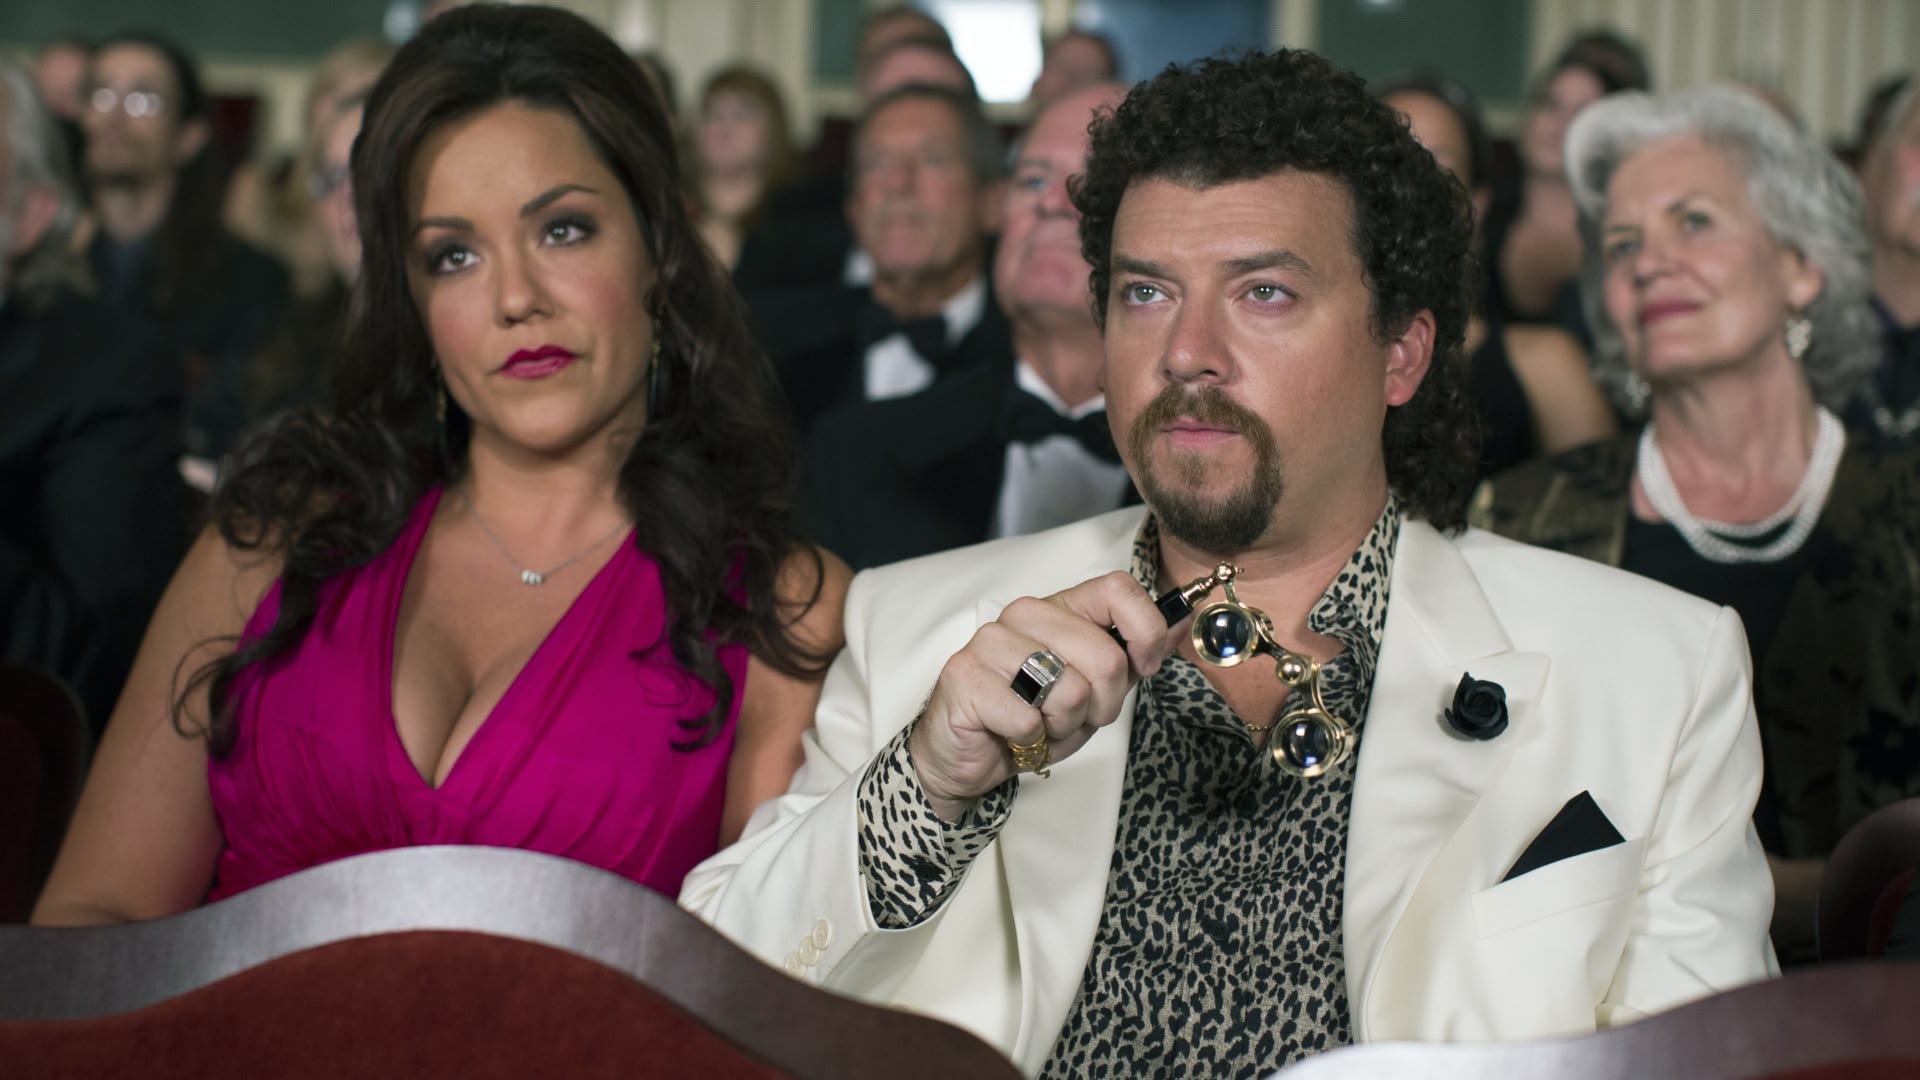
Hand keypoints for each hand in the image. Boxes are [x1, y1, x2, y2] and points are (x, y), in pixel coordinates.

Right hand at [909, 571, 1182, 820]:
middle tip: (1072, 716)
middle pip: (1104, 656)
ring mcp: (990, 642)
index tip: (1143, 667)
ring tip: (1040, 724)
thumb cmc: (1033, 717)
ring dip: (1064, 724)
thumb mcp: (1096, 688)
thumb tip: (1182, 620)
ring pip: (1069, 688)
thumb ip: (1135, 653)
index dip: (1145, 632)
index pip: (1117, 589)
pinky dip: (1029, 741)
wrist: (968, 757)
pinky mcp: (965, 676)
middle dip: (1102, 704)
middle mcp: (1024, 614)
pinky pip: (1028, 718)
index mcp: (1060, 608)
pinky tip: (1012, 735)